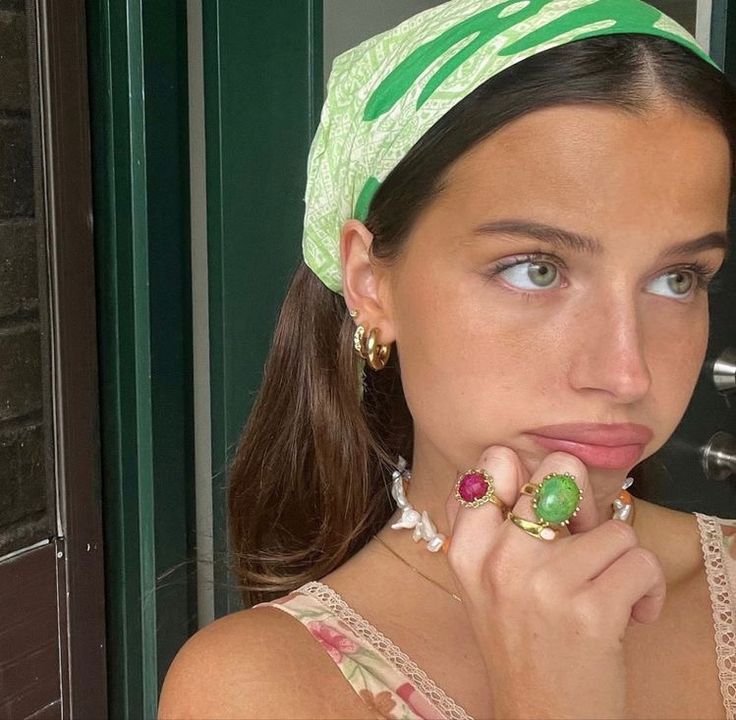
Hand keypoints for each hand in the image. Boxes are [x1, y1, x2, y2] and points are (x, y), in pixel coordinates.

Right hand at [444, 447, 665, 719]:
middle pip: (561, 471)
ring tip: (607, 591)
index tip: (543, 509)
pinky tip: (629, 614)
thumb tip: (504, 462)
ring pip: (616, 526)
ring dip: (622, 560)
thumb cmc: (517, 643)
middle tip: (584, 536)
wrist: (540, 718)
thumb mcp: (477, 581)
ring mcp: (544, 582)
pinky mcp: (590, 609)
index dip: (531, 476)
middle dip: (585, 499)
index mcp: (467, 547)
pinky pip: (641, 561)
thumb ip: (481, 523)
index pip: (494, 461)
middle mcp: (499, 557)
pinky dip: (648, 589)